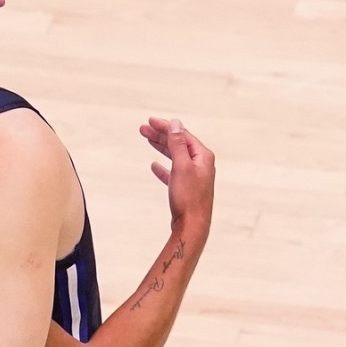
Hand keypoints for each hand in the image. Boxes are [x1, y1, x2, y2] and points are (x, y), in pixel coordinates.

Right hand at [139, 117, 214, 234]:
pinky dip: (163, 167)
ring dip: (161, 148)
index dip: (165, 126)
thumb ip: (178, 144)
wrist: (192, 225)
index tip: (149, 121)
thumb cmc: (188, 197)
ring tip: (147, 140)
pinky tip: (154, 166)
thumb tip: (176, 123)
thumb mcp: (181, 166)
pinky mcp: (186, 188)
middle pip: (178, 143)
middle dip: (161, 135)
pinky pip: (173, 172)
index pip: (182, 134)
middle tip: (143, 129)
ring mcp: (194, 176)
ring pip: (175, 156)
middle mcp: (200, 164)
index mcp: (202, 156)